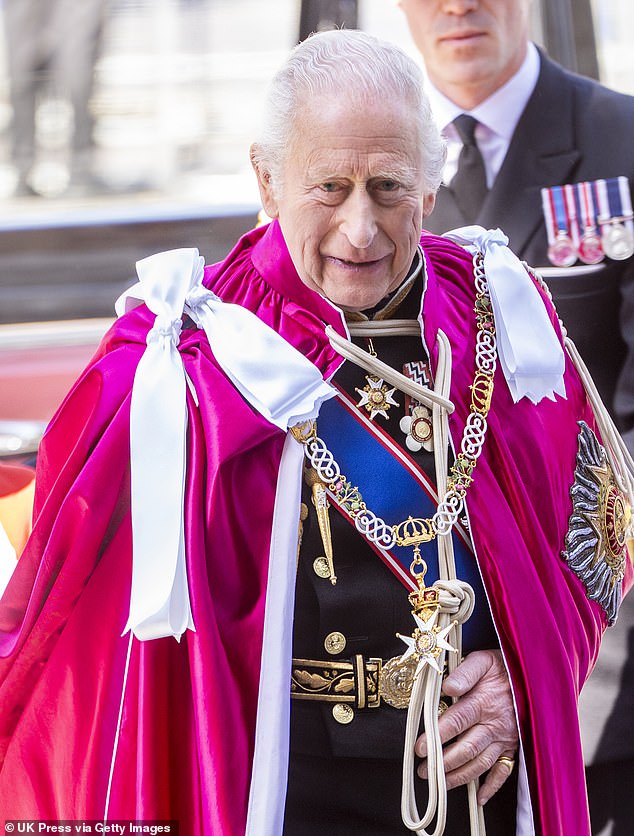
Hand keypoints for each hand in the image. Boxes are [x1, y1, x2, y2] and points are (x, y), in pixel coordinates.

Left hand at [415, 649, 518, 804]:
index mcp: (484, 701)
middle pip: (466, 748)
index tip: (420, 747)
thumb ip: (464, 672)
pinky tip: (478, 797)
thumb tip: (447, 686)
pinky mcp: (514, 747)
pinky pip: (504, 772)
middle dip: (443, 762)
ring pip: (480, 764)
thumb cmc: (504, 668)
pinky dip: (491, 787)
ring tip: (440, 782)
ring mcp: (505, 739)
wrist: (533, 677)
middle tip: (424, 770)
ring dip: (459, 776)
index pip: (457, 721)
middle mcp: (494, 724)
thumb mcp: (483, 660)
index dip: (437, 736)